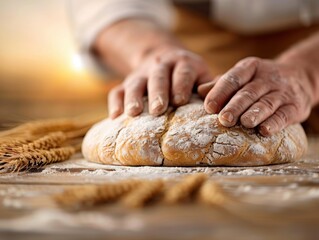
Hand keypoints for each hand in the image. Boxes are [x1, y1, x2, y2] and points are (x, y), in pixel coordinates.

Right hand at [108, 47, 211, 117]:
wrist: (164, 58)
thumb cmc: (188, 75)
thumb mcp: (202, 74)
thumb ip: (210, 86)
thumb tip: (216, 104)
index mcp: (183, 63)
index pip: (182, 72)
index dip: (181, 84)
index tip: (180, 101)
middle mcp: (160, 65)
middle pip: (158, 77)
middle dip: (158, 93)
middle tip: (158, 110)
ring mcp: (141, 74)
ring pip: (135, 83)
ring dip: (133, 97)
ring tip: (133, 113)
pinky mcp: (126, 82)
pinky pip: (117, 91)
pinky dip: (115, 103)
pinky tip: (115, 117)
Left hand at [198, 57, 312, 135]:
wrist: (299, 76)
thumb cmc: (259, 81)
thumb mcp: (242, 77)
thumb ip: (221, 84)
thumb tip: (199, 90)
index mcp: (249, 68)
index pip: (233, 78)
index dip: (220, 92)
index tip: (209, 107)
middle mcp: (266, 78)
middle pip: (248, 93)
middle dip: (235, 106)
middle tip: (223, 119)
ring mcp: (282, 91)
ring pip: (266, 103)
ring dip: (255, 114)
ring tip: (244, 123)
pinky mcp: (295, 106)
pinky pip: (284, 115)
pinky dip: (274, 123)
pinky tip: (265, 130)